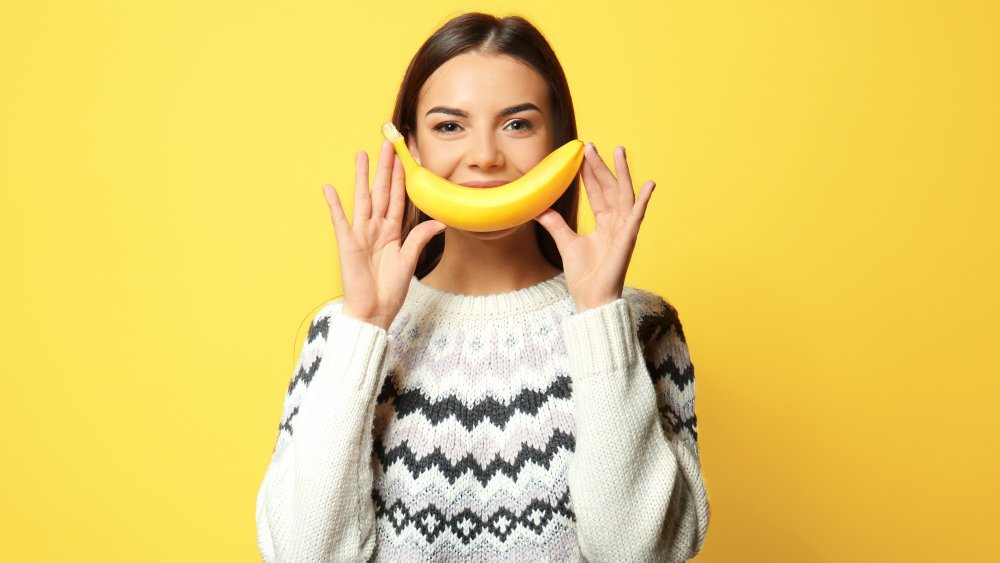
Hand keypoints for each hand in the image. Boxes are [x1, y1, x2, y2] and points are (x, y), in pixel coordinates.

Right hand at [322, 139, 445, 329]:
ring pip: (362, 199)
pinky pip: (340, 220)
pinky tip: (329, 187)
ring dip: (362, 177)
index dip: (401, 178)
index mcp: (392, 231)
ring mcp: (361, 234)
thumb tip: (440, 222)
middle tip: (386, 144)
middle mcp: (376, 228)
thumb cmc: (389, 290)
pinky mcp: (347, 244)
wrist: (373, 311)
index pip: (397, 198)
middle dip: (384, 168)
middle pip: (380, 191)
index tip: (404, 158)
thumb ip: (420, 239)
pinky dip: (334, 204)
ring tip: (361, 155)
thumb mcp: (409, 261)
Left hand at [533, 143, 655, 312]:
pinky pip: (636, 218)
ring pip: (624, 196)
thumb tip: (539, 208)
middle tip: (592, 146)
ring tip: (620, 152)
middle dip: (602, 166)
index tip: (583, 154)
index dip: (590, 173)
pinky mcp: (627, 241)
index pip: (597, 192)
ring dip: (623, 174)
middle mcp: (615, 224)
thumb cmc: (584, 276)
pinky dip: (643, 202)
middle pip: (610, 188)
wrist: (590, 299)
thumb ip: (556, 224)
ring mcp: (623, 231)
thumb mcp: (566, 243)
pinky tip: (648, 186)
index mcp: (603, 224)